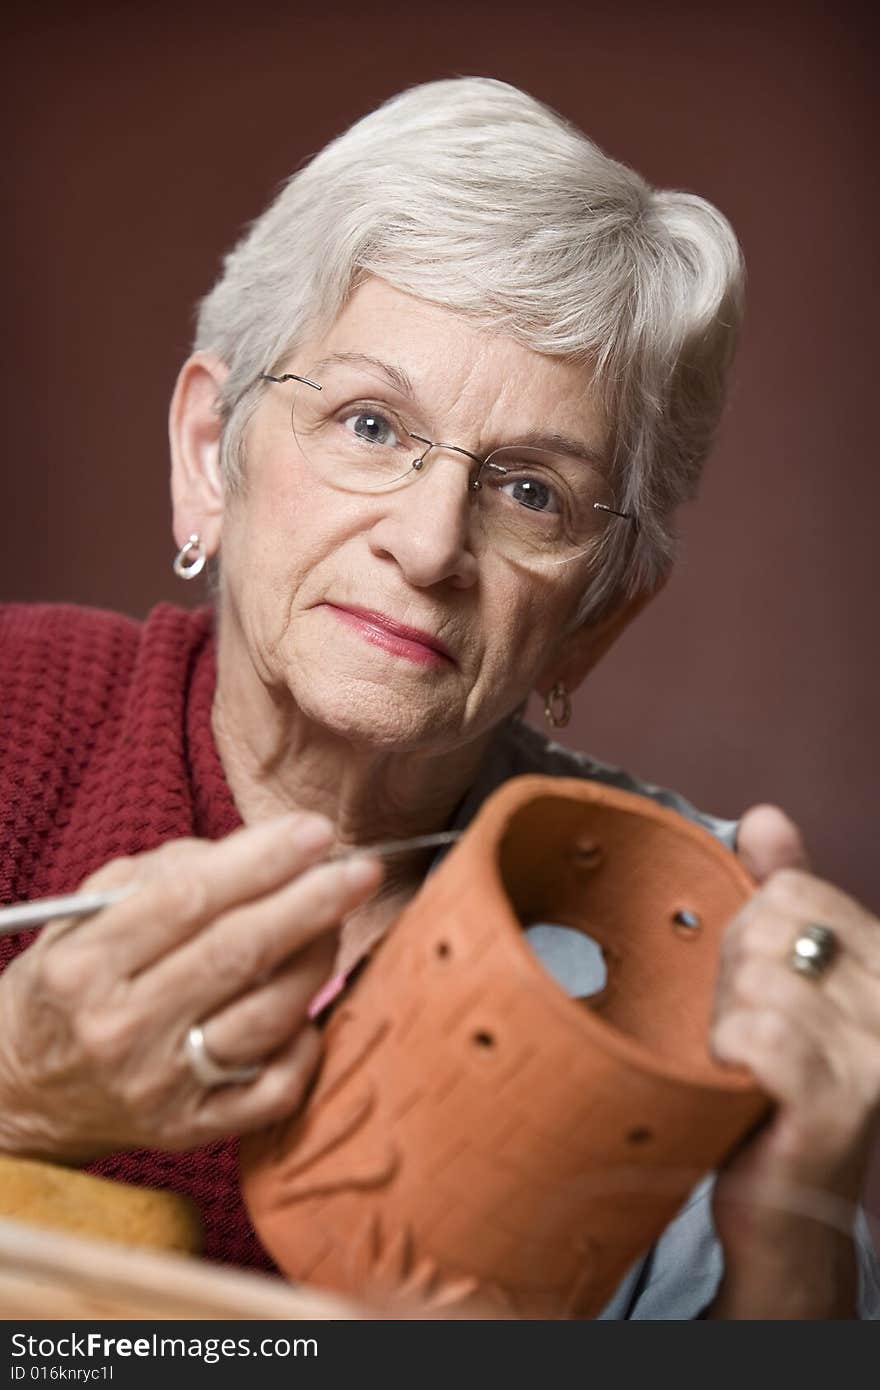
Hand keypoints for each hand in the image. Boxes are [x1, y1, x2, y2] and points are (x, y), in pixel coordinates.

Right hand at [0, 814, 382, 1162]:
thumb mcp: (83, 917)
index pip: (189, 900)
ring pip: (267, 1015)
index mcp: (87, 966)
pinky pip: (275, 1088)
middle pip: (238, 953)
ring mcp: (160, 1085)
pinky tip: (309, 1006)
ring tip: (338, 921)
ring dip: (319, 960)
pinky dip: (307, 1042)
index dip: (262, 861)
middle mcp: (122, 1028)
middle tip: (361, 869)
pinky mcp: (191, 1130)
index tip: (315, 831)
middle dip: (312, 902)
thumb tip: (257, 849)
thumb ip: (161, 874)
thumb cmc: (68, 987)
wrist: (20, 1093)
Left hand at [706, 805, 879, 1316]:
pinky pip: (756, 1033)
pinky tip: (735, 1084)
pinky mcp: (839, 1104)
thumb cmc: (772, 1084)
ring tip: (737, 1063)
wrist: (782, 1208)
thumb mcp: (779, 976)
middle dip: (730, 976)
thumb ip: (781, 893)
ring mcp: (874, 1054)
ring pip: (757, 979)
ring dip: (722, 1022)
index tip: (750, 988)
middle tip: (741, 1032)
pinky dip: (726, 1054)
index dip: (746, 934)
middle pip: (768, 926)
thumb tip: (766, 814)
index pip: (790, 888)